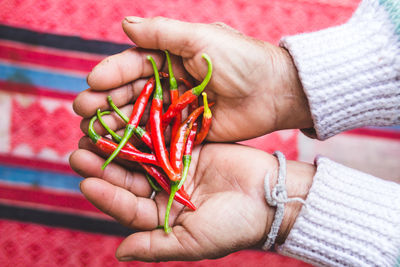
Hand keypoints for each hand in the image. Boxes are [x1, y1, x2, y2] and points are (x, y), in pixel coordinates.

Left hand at [69, 140, 314, 260]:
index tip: (85, 183)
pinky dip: (144, 129)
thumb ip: (156, 247)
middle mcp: (165, 192)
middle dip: (104, 168)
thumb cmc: (236, 224)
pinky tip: (127, 119)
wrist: (271, 196)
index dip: (107, 195)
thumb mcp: (194, 242)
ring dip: (118, 146)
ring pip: (140, 156)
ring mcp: (175, 167)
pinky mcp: (188, 147)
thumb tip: (118, 252)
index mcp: (164, 217)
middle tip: (79, 153)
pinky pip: (162, 137)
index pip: (128, 207)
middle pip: (128, 179)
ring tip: (93, 133)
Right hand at [73, 17, 312, 141]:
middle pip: (132, 93)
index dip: (112, 73)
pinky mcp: (187, 131)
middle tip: (83, 110)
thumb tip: (125, 24)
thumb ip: (162, 33)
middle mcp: (171, 83)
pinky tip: (120, 147)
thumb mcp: (200, 38)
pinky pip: (160, 136)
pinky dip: (140, 142)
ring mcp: (177, 109)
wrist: (273, 91)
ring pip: (140, 116)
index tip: (93, 81)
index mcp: (172, 57)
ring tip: (92, 130)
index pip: (134, 65)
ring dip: (117, 123)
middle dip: (107, 100)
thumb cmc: (241, 59)